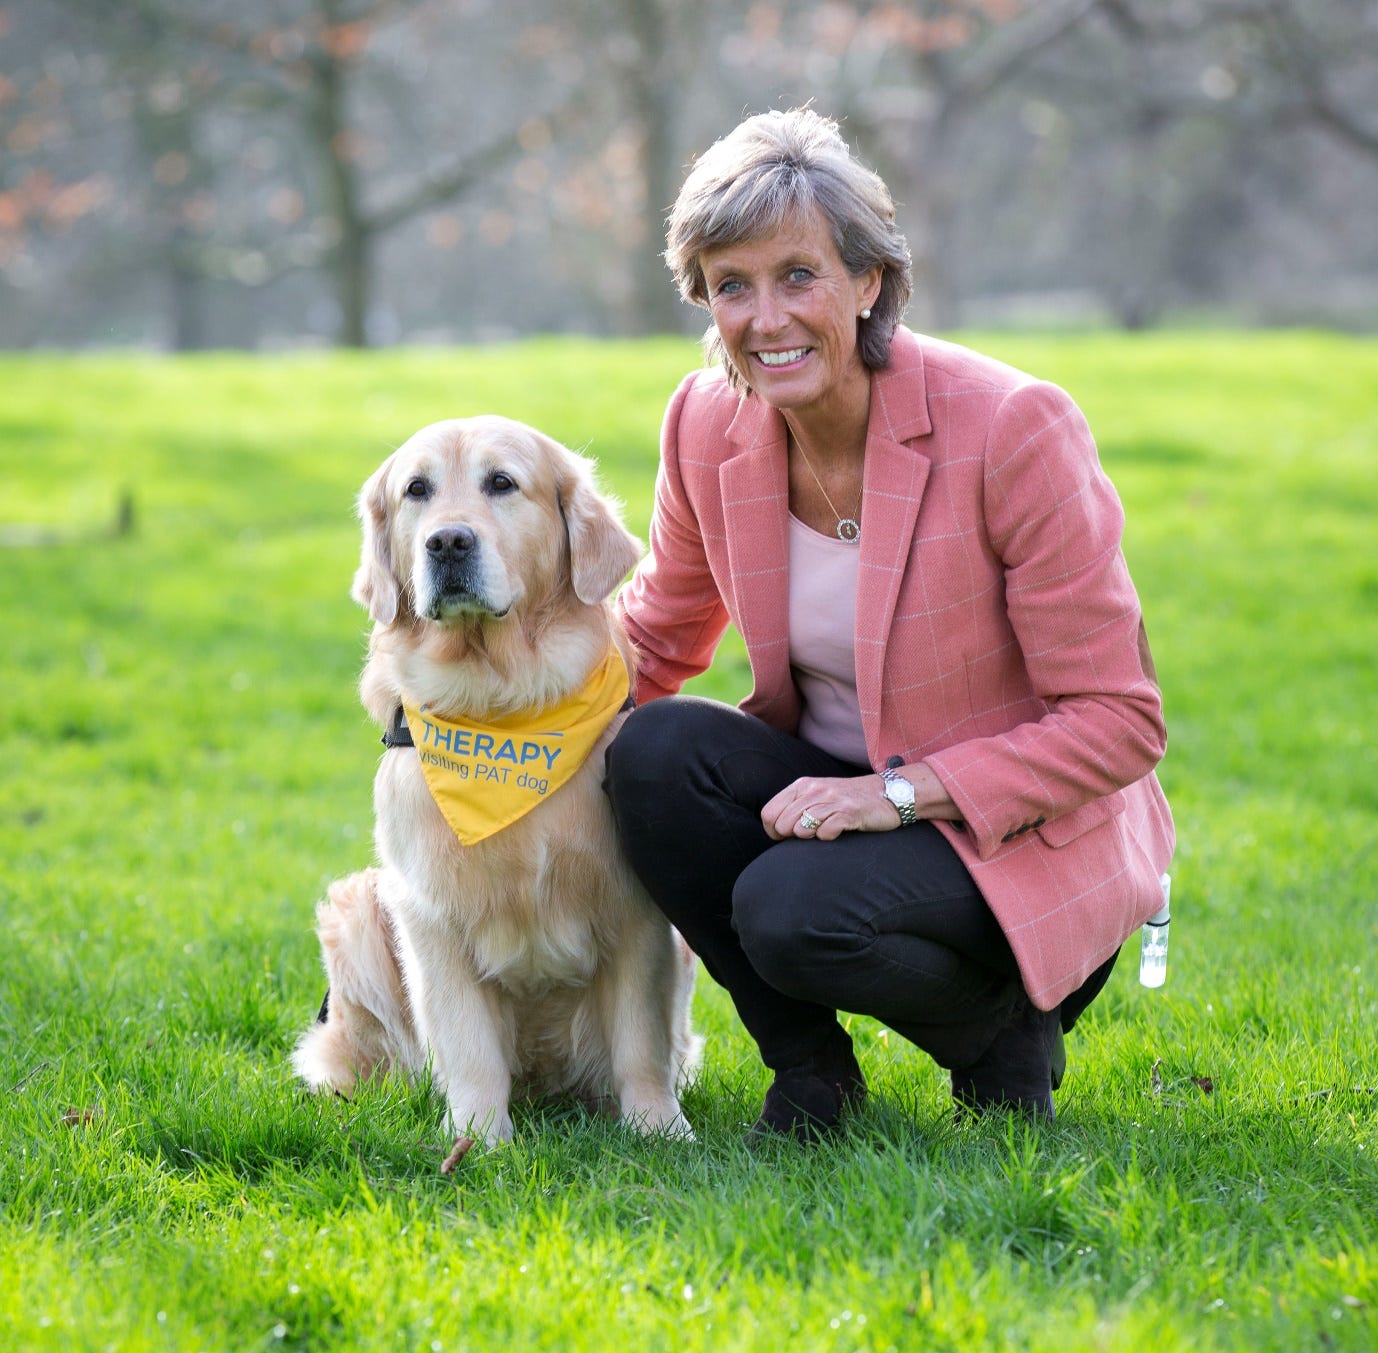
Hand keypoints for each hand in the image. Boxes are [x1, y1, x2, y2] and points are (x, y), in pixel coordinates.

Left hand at [761, 763, 961, 841]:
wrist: (887, 793)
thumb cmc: (848, 800)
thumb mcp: (818, 795)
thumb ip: (796, 807)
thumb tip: (775, 830)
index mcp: (802, 785)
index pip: (769, 813)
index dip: (773, 831)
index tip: (786, 837)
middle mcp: (815, 790)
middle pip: (783, 825)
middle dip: (791, 837)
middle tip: (810, 835)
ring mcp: (832, 800)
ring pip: (801, 829)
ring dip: (810, 837)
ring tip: (825, 831)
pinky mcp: (849, 812)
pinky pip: (825, 833)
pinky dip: (828, 837)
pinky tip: (838, 832)